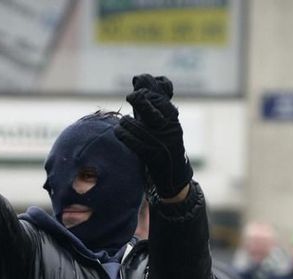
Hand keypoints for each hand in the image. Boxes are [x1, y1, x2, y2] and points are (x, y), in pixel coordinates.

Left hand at [114, 73, 192, 198]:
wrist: (174, 178)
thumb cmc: (165, 149)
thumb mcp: (164, 127)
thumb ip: (154, 109)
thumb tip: (140, 85)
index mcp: (172, 119)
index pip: (159, 98)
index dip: (147, 90)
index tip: (137, 87)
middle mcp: (169, 129)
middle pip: (150, 107)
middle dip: (139, 99)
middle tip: (130, 97)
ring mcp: (162, 143)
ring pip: (138, 126)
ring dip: (126, 123)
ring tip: (122, 123)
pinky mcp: (154, 157)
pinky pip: (135, 143)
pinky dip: (124, 136)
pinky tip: (118, 132)